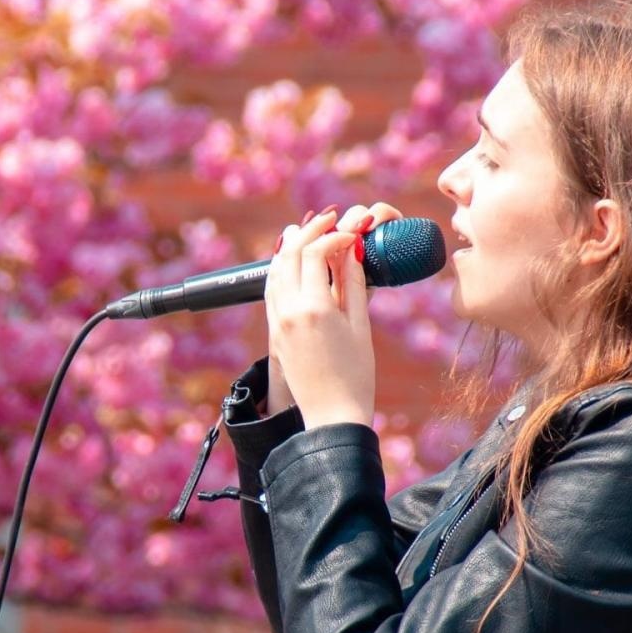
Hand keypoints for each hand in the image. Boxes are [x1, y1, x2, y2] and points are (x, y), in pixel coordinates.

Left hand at [264, 202, 400, 428]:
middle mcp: (289, 311)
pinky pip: (271, 291)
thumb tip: (351, 250)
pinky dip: (280, 270)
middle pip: (291, 254)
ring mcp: (278, 322)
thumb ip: (353, 284)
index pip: (316, 252)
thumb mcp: (360, 325)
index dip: (334, 236)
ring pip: (276, 270)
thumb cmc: (356, 375)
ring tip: (305, 230)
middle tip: (328, 219)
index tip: (351, 233)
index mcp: (314, 308)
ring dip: (290, 246)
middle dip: (309, 232)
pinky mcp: (274, 333)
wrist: (332, 414)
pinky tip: (291, 262)